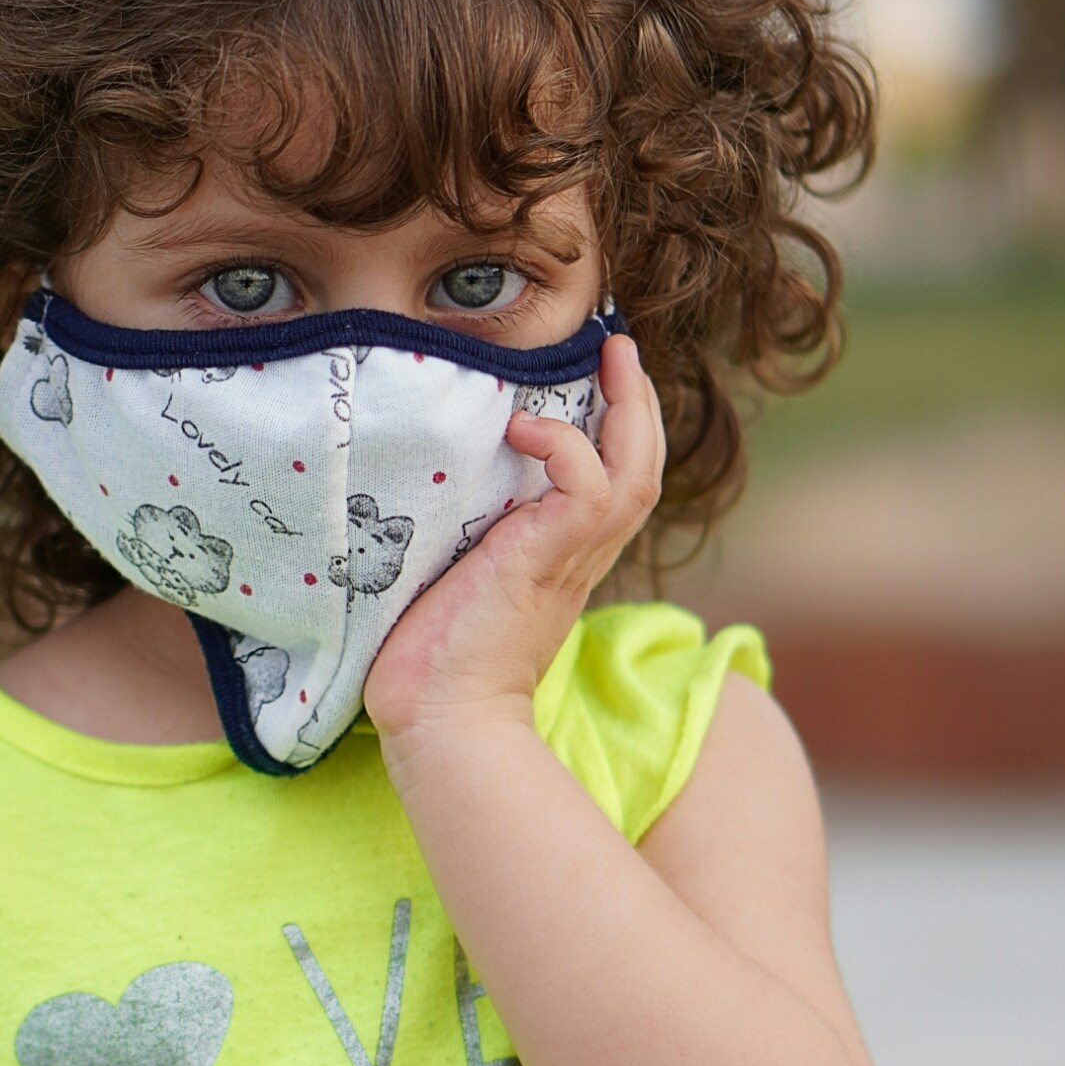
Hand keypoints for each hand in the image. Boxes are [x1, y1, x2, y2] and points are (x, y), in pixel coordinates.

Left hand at [363, 332, 664, 751]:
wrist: (438, 720)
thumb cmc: (429, 664)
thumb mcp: (453, 583)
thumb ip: (461, 544)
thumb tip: (422, 499)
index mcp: (560, 562)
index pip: (613, 485)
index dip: (618, 432)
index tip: (600, 379)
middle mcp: (576, 559)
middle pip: (642, 469)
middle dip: (638, 403)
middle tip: (619, 345)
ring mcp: (566, 561)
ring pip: (634, 472)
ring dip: (628, 408)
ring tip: (607, 355)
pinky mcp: (545, 562)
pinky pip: (588, 489)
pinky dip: (568, 448)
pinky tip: (525, 427)